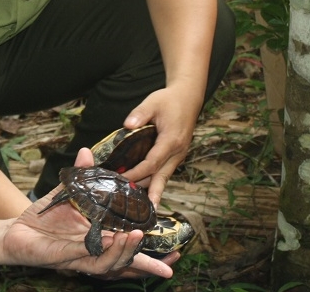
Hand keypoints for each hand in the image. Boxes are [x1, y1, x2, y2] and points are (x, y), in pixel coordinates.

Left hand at [2, 148, 176, 278]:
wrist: (15, 230)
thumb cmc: (43, 218)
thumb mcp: (66, 193)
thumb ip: (81, 175)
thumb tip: (88, 150)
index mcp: (97, 241)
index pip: (128, 251)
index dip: (149, 256)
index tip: (175, 255)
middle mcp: (91, 254)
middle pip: (124, 264)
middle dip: (145, 263)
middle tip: (168, 261)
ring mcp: (77, 258)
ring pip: (107, 264)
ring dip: (124, 252)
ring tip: (135, 237)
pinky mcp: (61, 258)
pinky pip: (82, 256)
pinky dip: (96, 250)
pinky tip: (106, 240)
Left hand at [122, 84, 201, 205]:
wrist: (188, 98)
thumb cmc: (169, 100)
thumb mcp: (153, 102)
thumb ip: (140, 114)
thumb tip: (127, 125)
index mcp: (171, 141)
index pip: (151, 163)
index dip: (136, 173)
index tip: (120, 179)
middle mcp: (177, 152)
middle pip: (160, 177)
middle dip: (148, 193)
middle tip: (136, 211)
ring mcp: (178, 155)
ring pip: (164, 176)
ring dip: (152, 190)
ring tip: (140, 208)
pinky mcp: (176, 154)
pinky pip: (165, 171)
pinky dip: (155, 181)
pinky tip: (146, 190)